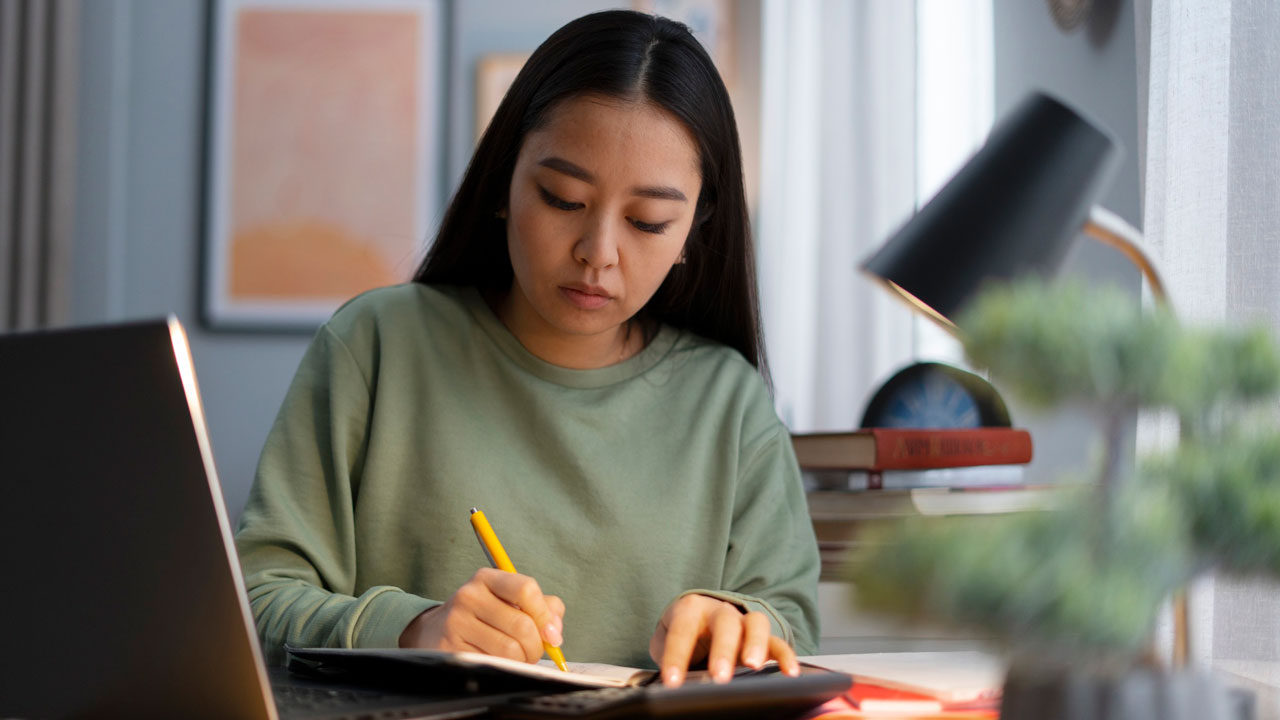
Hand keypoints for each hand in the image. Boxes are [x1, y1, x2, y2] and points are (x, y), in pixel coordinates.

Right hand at [399, 567, 564, 662]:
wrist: (436, 631)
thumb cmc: (485, 616)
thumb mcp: (510, 601)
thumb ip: (543, 608)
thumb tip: (554, 631)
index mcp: (487, 578)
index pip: (526, 589)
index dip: (544, 615)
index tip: (551, 634)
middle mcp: (469, 596)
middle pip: (522, 625)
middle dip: (536, 647)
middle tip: (533, 653)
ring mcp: (456, 622)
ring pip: (509, 649)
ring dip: (521, 661)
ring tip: (517, 659)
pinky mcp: (450, 648)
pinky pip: (492, 664)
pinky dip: (504, 669)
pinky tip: (499, 664)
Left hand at [649, 593, 798, 686]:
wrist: (699, 617)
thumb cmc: (683, 633)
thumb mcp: (665, 641)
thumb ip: (668, 654)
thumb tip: (672, 681)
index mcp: (690, 609)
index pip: (682, 631)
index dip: (676, 656)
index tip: (672, 682)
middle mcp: (719, 611)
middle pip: (724, 623)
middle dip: (723, 650)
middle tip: (719, 676)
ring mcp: (743, 621)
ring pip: (755, 624)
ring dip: (755, 645)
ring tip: (753, 666)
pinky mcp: (762, 637)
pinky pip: (777, 641)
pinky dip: (786, 655)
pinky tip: (790, 673)